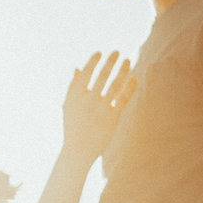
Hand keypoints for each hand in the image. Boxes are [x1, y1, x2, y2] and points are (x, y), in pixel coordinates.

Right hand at [62, 50, 135, 164]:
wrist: (79, 150)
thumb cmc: (73, 127)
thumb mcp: (68, 106)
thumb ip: (73, 86)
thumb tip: (78, 68)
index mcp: (76, 96)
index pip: (87, 74)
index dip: (94, 61)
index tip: (100, 53)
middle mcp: (89, 101)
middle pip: (102, 76)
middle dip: (110, 62)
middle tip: (117, 51)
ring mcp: (101, 109)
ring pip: (115, 85)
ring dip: (122, 71)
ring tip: (127, 60)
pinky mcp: (113, 117)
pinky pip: (123, 98)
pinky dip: (129, 87)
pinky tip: (134, 78)